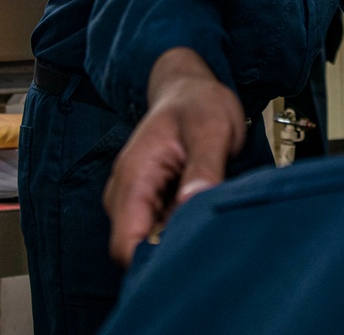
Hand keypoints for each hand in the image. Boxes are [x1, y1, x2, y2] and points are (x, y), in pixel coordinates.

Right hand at [103, 47, 245, 266]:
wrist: (190, 89)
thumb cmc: (199, 104)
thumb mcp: (211, 129)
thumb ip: (204, 166)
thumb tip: (193, 202)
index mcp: (134, 177)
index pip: (127, 243)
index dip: (154, 260)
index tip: (189, 257)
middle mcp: (127, 192)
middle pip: (138, 248)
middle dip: (170, 251)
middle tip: (211, 237)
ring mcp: (137, 197)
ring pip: (151, 240)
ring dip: (178, 238)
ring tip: (210, 219)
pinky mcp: (152, 199)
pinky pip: (162, 227)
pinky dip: (182, 227)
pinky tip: (203, 213)